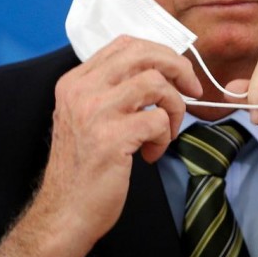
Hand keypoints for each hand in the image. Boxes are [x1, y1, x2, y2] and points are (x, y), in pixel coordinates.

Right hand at [0, 36, 201, 256]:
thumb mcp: (87, 116)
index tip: (177, 72)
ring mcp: (95, 112)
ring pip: (156, 83)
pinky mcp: (111, 137)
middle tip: (192, 91)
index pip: (124, 45)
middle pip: (143, 54)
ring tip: (167, 132)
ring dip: (174, 108)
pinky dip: (164, 137)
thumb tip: (160, 72)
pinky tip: (150, 154)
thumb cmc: (83, 166)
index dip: (159, 53)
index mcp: (75, 81)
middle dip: (178, 68)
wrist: (65, 211)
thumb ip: (112, 90)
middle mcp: (82, 90)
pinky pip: (158, 120)